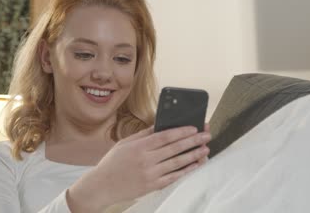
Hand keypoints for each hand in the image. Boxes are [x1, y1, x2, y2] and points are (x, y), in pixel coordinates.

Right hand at [67, 124, 210, 211]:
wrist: (102, 186)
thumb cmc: (113, 162)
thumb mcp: (125, 143)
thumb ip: (144, 134)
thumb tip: (161, 124)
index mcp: (140, 147)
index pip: (165, 136)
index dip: (182, 131)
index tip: (195, 127)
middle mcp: (146, 160)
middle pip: (175, 148)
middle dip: (193, 140)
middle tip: (207, 135)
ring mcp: (150, 174)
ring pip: (177, 163)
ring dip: (194, 155)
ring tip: (205, 149)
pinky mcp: (152, 185)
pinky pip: (174, 177)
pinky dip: (186, 170)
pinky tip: (195, 165)